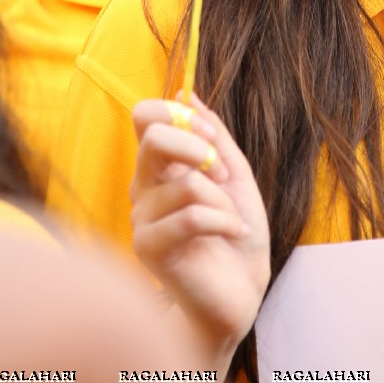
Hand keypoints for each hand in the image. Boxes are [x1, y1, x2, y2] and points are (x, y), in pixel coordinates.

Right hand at [130, 93, 269, 370]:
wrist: (242, 292)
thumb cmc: (237, 234)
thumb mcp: (235, 175)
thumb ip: (214, 135)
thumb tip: (187, 90)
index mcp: (160, 167)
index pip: (146, 116)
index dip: (182, 115)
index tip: (212, 137)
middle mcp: (143, 188)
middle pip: (154, 137)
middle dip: (199, 148)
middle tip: (222, 173)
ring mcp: (141, 218)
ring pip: (186, 183)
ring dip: (223, 201)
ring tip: (231, 222)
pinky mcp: (148, 248)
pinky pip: (190, 216)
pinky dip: (223, 222)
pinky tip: (232, 235)